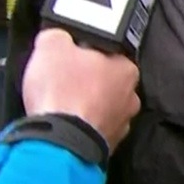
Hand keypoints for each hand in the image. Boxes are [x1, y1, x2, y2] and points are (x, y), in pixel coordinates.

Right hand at [22, 29, 139, 149]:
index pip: (108, 51)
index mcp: (127, 69)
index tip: (69, 54)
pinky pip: (92, 129)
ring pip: (100, 108)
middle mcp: (132, 98)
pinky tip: (63, 123)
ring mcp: (121, 126)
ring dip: (84, 106)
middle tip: (62, 79)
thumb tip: (58, 38)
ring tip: (60, 104)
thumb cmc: (62, 90)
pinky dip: (80, 126)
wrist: (59, 143)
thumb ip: (58, 36)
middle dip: (86, 80)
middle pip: (105, 81)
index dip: (85, 51)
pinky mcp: (107, 147)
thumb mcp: (51, 45)